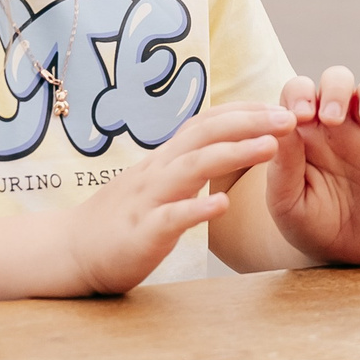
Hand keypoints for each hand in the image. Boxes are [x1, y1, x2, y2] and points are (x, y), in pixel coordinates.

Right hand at [64, 102, 291, 293]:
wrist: (68, 254)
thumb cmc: (121, 221)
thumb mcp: (156, 185)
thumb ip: (184, 165)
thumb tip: (221, 144)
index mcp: (164, 161)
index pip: (206, 123)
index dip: (244, 110)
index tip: (281, 105)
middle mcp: (157, 173)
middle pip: (204, 135)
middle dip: (249, 122)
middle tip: (291, 117)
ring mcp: (147, 201)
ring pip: (191, 168)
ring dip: (232, 154)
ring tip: (270, 148)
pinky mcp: (140, 234)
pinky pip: (170, 218)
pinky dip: (196, 209)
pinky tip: (224, 205)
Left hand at [268, 70, 359, 264]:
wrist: (343, 253)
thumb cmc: (307, 222)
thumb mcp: (284, 201)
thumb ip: (283, 166)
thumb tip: (284, 126)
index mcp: (305, 131)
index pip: (299, 91)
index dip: (299, 94)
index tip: (300, 116)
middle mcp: (336, 126)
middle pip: (337, 81)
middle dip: (334, 90)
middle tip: (332, 118)